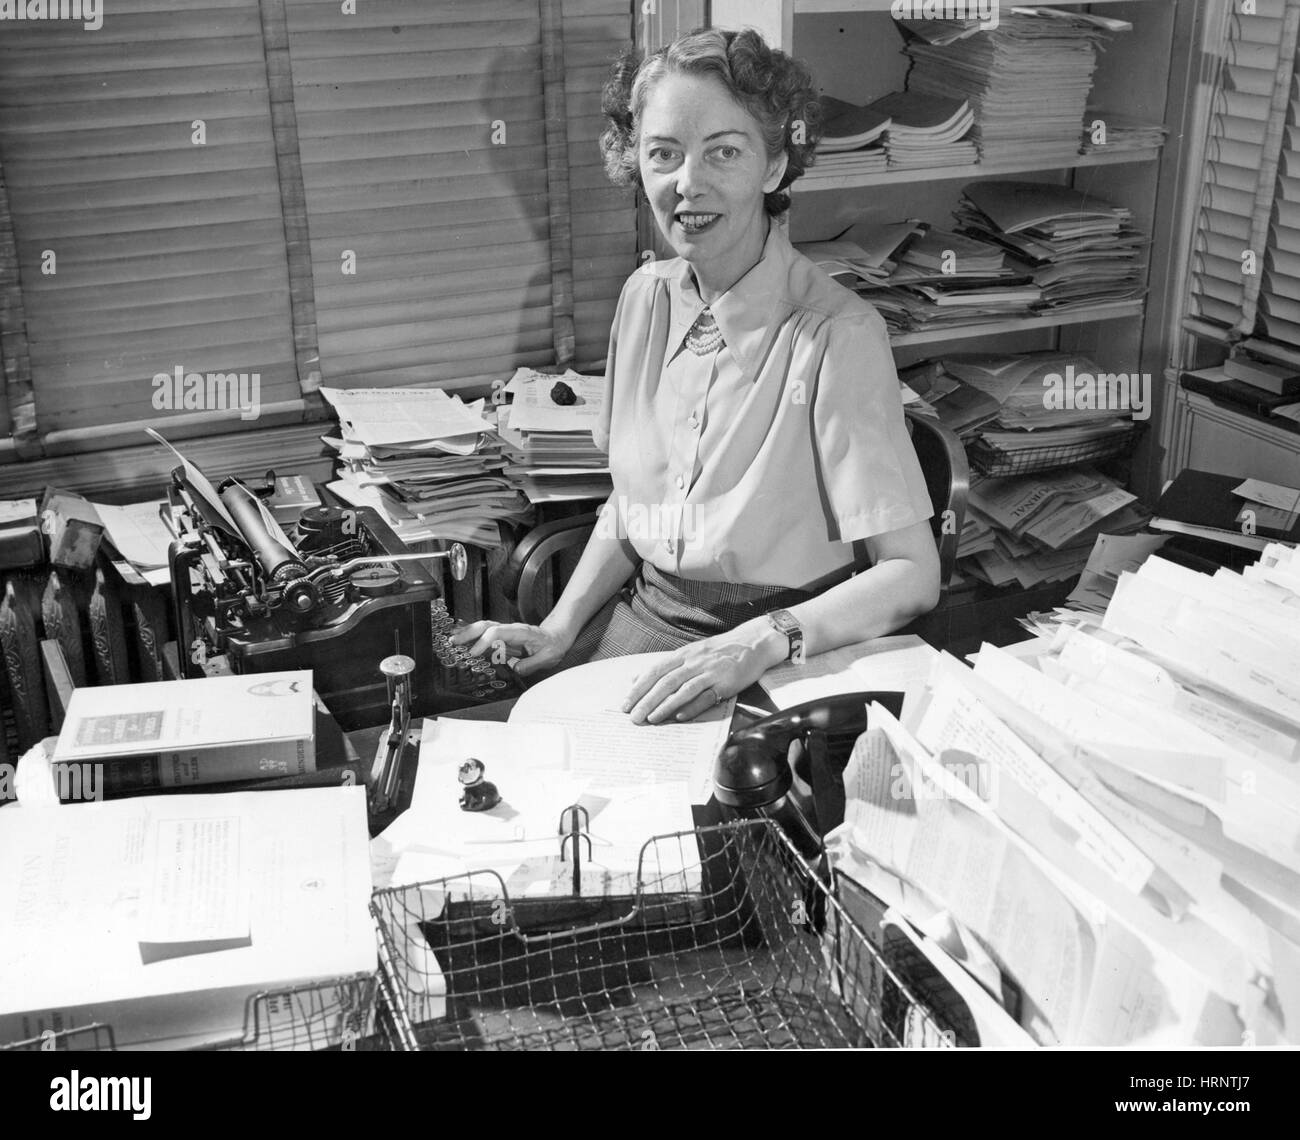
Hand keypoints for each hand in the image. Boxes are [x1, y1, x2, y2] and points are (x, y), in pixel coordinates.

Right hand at [449, 620, 573, 677]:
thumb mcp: (548, 657)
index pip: (498, 633)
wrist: (557, 636)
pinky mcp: (504, 638)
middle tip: (454, 642)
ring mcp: (507, 632)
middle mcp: (511, 630)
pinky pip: (486, 634)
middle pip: (486, 626)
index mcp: (521, 632)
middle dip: (469, 633)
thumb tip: (515, 669)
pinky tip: (462, 638)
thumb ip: (531, 664)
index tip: (474, 652)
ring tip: (452, 640)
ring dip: (467, 633)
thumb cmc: (553, 645)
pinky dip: (473, 635)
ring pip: (484, 628)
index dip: (484, 642)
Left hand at [622, 621, 785, 724]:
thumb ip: (665, 666)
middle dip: (647, 701)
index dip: (638, 688)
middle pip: (665, 682)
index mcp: (683, 655)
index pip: (655, 671)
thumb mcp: (690, 653)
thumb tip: (637, 677)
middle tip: (633, 717)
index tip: (625, 703)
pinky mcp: (725, 683)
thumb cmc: (719, 651)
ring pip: (683, 689)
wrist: (752, 642)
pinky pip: (706, 696)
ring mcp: (710, 672)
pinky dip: (693, 706)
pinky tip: (681, 716)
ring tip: (651, 719)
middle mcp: (693, 662)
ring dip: (665, 705)